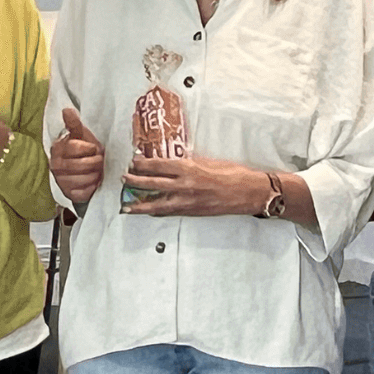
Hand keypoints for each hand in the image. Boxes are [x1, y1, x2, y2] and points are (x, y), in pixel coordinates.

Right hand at [49, 106, 103, 205]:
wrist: (81, 170)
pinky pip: (85, 192)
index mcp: (58, 149)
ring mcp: (61, 181)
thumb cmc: (82, 149)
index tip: (94, 148)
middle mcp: (56, 165)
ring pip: (86, 179)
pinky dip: (93, 187)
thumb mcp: (80, 135)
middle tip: (100, 160)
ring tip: (98, 170)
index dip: (90, 148)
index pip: (75, 147)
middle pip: (83, 165)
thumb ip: (74, 123)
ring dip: (97, 174)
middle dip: (97, 162)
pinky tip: (95, 181)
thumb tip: (67, 109)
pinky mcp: (69, 194)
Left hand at [121, 154, 268, 216]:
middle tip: (125, 178)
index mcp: (189, 168)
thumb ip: (189, 163)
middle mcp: (184, 185)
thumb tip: (173, 163)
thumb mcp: (209, 161)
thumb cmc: (233, 173)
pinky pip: (169, 212)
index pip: (158, 165)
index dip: (143, 164)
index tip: (134, 161)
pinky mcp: (192, 212)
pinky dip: (157, 212)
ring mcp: (187, 201)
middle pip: (152, 183)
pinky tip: (148, 212)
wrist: (248, 192)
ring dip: (140, 204)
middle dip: (136, 181)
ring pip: (156, 204)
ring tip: (126, 206)